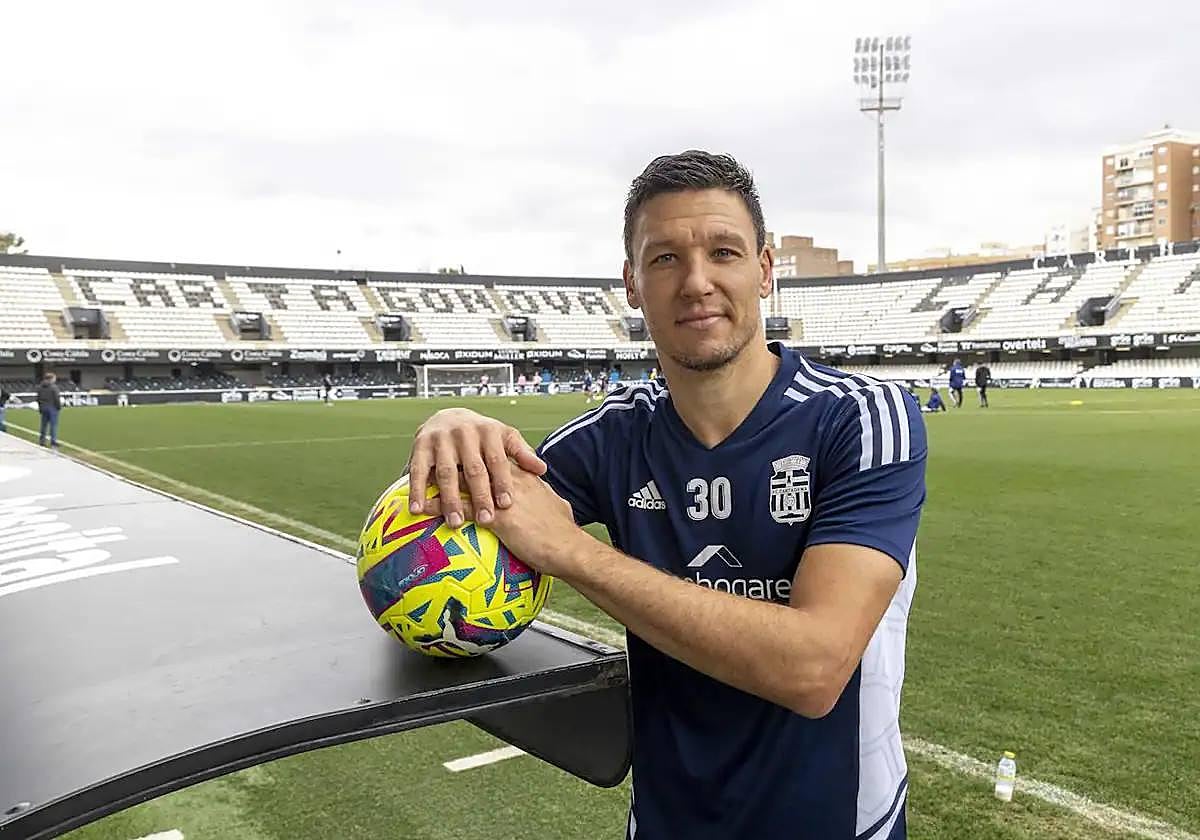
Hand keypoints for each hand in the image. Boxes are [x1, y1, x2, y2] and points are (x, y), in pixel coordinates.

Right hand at [407, 408, 546, 527]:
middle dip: (480, 495)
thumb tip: (542, 469)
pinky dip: (416, 490)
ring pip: (446, 472)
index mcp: (488, 432)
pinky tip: (417, 509)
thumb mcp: (504, 437)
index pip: (497, 460)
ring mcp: (441, 439)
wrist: (447, 415)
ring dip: (450, 498)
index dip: (502, 483)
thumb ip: (521, 453)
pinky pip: (417, 471)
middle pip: (473, 469)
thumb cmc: (482, 434)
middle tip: (486, 520)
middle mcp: (465, 433)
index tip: (507, 505)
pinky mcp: (421, 446)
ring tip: (455, 521)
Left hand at [422, 469, 587, 578]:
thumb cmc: (563, 532)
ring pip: (461, 482)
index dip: (473, 456)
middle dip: (450, 462)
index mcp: (523, 476)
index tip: (458, 455)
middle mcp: (509, 480)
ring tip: (419, 480)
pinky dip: (436, 506)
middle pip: (472, 464)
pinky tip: (420, 508)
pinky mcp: (494, 517)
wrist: (568, 547)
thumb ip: (548, 499)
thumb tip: (552, 501)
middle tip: (431, 461)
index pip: (492, 459)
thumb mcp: (557, 506)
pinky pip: (459, 507)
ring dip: (438, 481)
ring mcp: (500, 497)